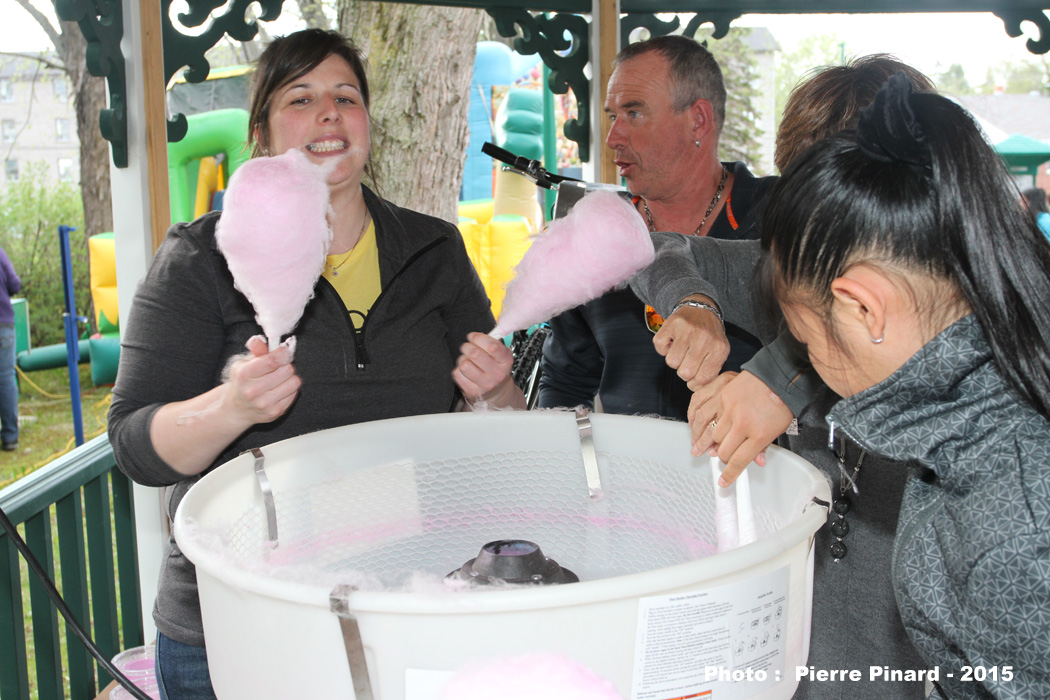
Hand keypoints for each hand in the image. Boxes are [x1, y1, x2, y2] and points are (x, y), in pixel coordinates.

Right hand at [222, 336, 300, 426]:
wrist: (237, 408)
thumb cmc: (243, 382)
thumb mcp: (244, 363)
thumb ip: (255, 351)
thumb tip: (258, 340)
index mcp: (244, 375)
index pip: (272, 361)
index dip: (283, 353)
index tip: (284, 351)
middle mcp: (253, 391)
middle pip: (287, 370)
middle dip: (285, 365)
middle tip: (278, 367)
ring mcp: (264, 404)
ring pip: (294, 382)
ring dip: (290, 377)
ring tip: (279, 378)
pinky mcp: (275, 412)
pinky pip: (295, 393)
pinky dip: (290, 389)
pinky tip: (279, 389)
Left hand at [453, 332, 525, 409]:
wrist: (497, 391)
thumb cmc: (496, 367)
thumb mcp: (501, 354)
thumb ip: (491, 342)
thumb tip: (475, 336)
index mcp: (506, 361)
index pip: (492, 346)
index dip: (478, 338)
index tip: (472, 336)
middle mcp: (497, 374)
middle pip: (475, 354)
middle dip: (467, 346)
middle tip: (467, 347)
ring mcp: (486, 384)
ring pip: (464, 364)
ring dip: (462, 359)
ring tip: (467, 360)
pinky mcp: (473, 391)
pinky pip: (457, 374)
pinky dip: (458, 370)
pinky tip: (465, 371)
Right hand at [652, 296, 729, 388]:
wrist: (702, 308)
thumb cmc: (709, 334)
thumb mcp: (718, 351)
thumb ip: (711, 371)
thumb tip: (695, 387)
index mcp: (718, 348)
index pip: (703, 379)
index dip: (694, 383)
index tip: (694, 378)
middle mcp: (704, 339)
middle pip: (685, 373)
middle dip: (684, 371)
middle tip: (688, 361)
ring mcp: (687, 330)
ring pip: (671, 362)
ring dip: (674, 359)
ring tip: (681, 350)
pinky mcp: (671, 324)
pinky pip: (660, 348)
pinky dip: (663, 348)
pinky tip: (672, 342)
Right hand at [688, 370, 793, 486]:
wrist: (777, 376)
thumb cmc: (780, 402)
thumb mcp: (777, 429)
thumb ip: (763, 447)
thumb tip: (757, 462)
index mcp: (759, 435)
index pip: (739, 461)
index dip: (730, 474)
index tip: (724, 481)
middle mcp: (742, 424)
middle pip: (722, 449)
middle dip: (720, 457)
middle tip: (718, 457)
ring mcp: (730, 409)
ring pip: (711, 432)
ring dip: (705, 442)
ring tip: (699, 447)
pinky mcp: (723, 396)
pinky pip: (708, 413)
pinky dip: (702, 422)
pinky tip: (699, 427)